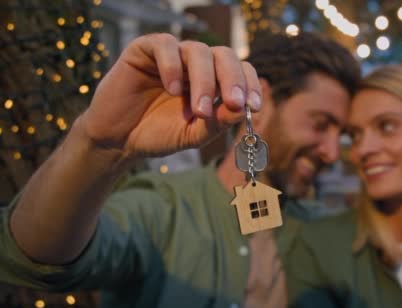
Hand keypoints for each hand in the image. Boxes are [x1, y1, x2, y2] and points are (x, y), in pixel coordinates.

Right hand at [80, 33, 260, 159]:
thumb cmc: (159, 133)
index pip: (241, 71)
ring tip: (199, 110)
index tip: (254, 106)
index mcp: (214, 81)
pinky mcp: (145, 49)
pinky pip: (165, 45)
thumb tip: (243, 109)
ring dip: (204, 80)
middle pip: (225, 56)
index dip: (250, 85)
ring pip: (198, 51)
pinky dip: (173, 66)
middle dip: (233, 80)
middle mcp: (196, 63)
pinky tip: (173, 90)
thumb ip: (218, 122)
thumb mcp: (194, 133)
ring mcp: (172, 54)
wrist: (119, 138)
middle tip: (233, 103)